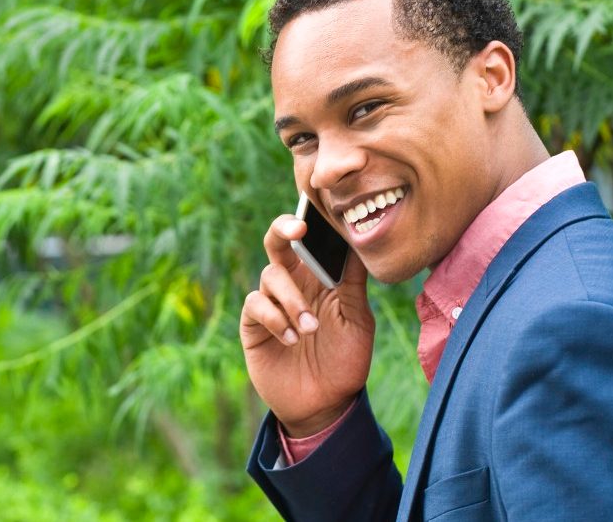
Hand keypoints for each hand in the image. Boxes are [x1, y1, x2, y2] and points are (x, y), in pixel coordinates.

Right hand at [240, 214, 374, 436]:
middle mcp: (293, 283)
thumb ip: (352, 282)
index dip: (311, 218)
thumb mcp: (357, 319)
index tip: (319, 207)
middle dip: (284, 228)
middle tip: (299, 229)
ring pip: (270, 275)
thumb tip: (358, 241)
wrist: (326, 405)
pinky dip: (274, 317)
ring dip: (292, 299)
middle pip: (278, 241)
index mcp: (319, 276)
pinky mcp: (254, 325)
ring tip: (310, 328)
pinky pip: (256, 304)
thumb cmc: (345, 360)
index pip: (311, 239)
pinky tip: (292, 338)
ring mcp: (271, 302)